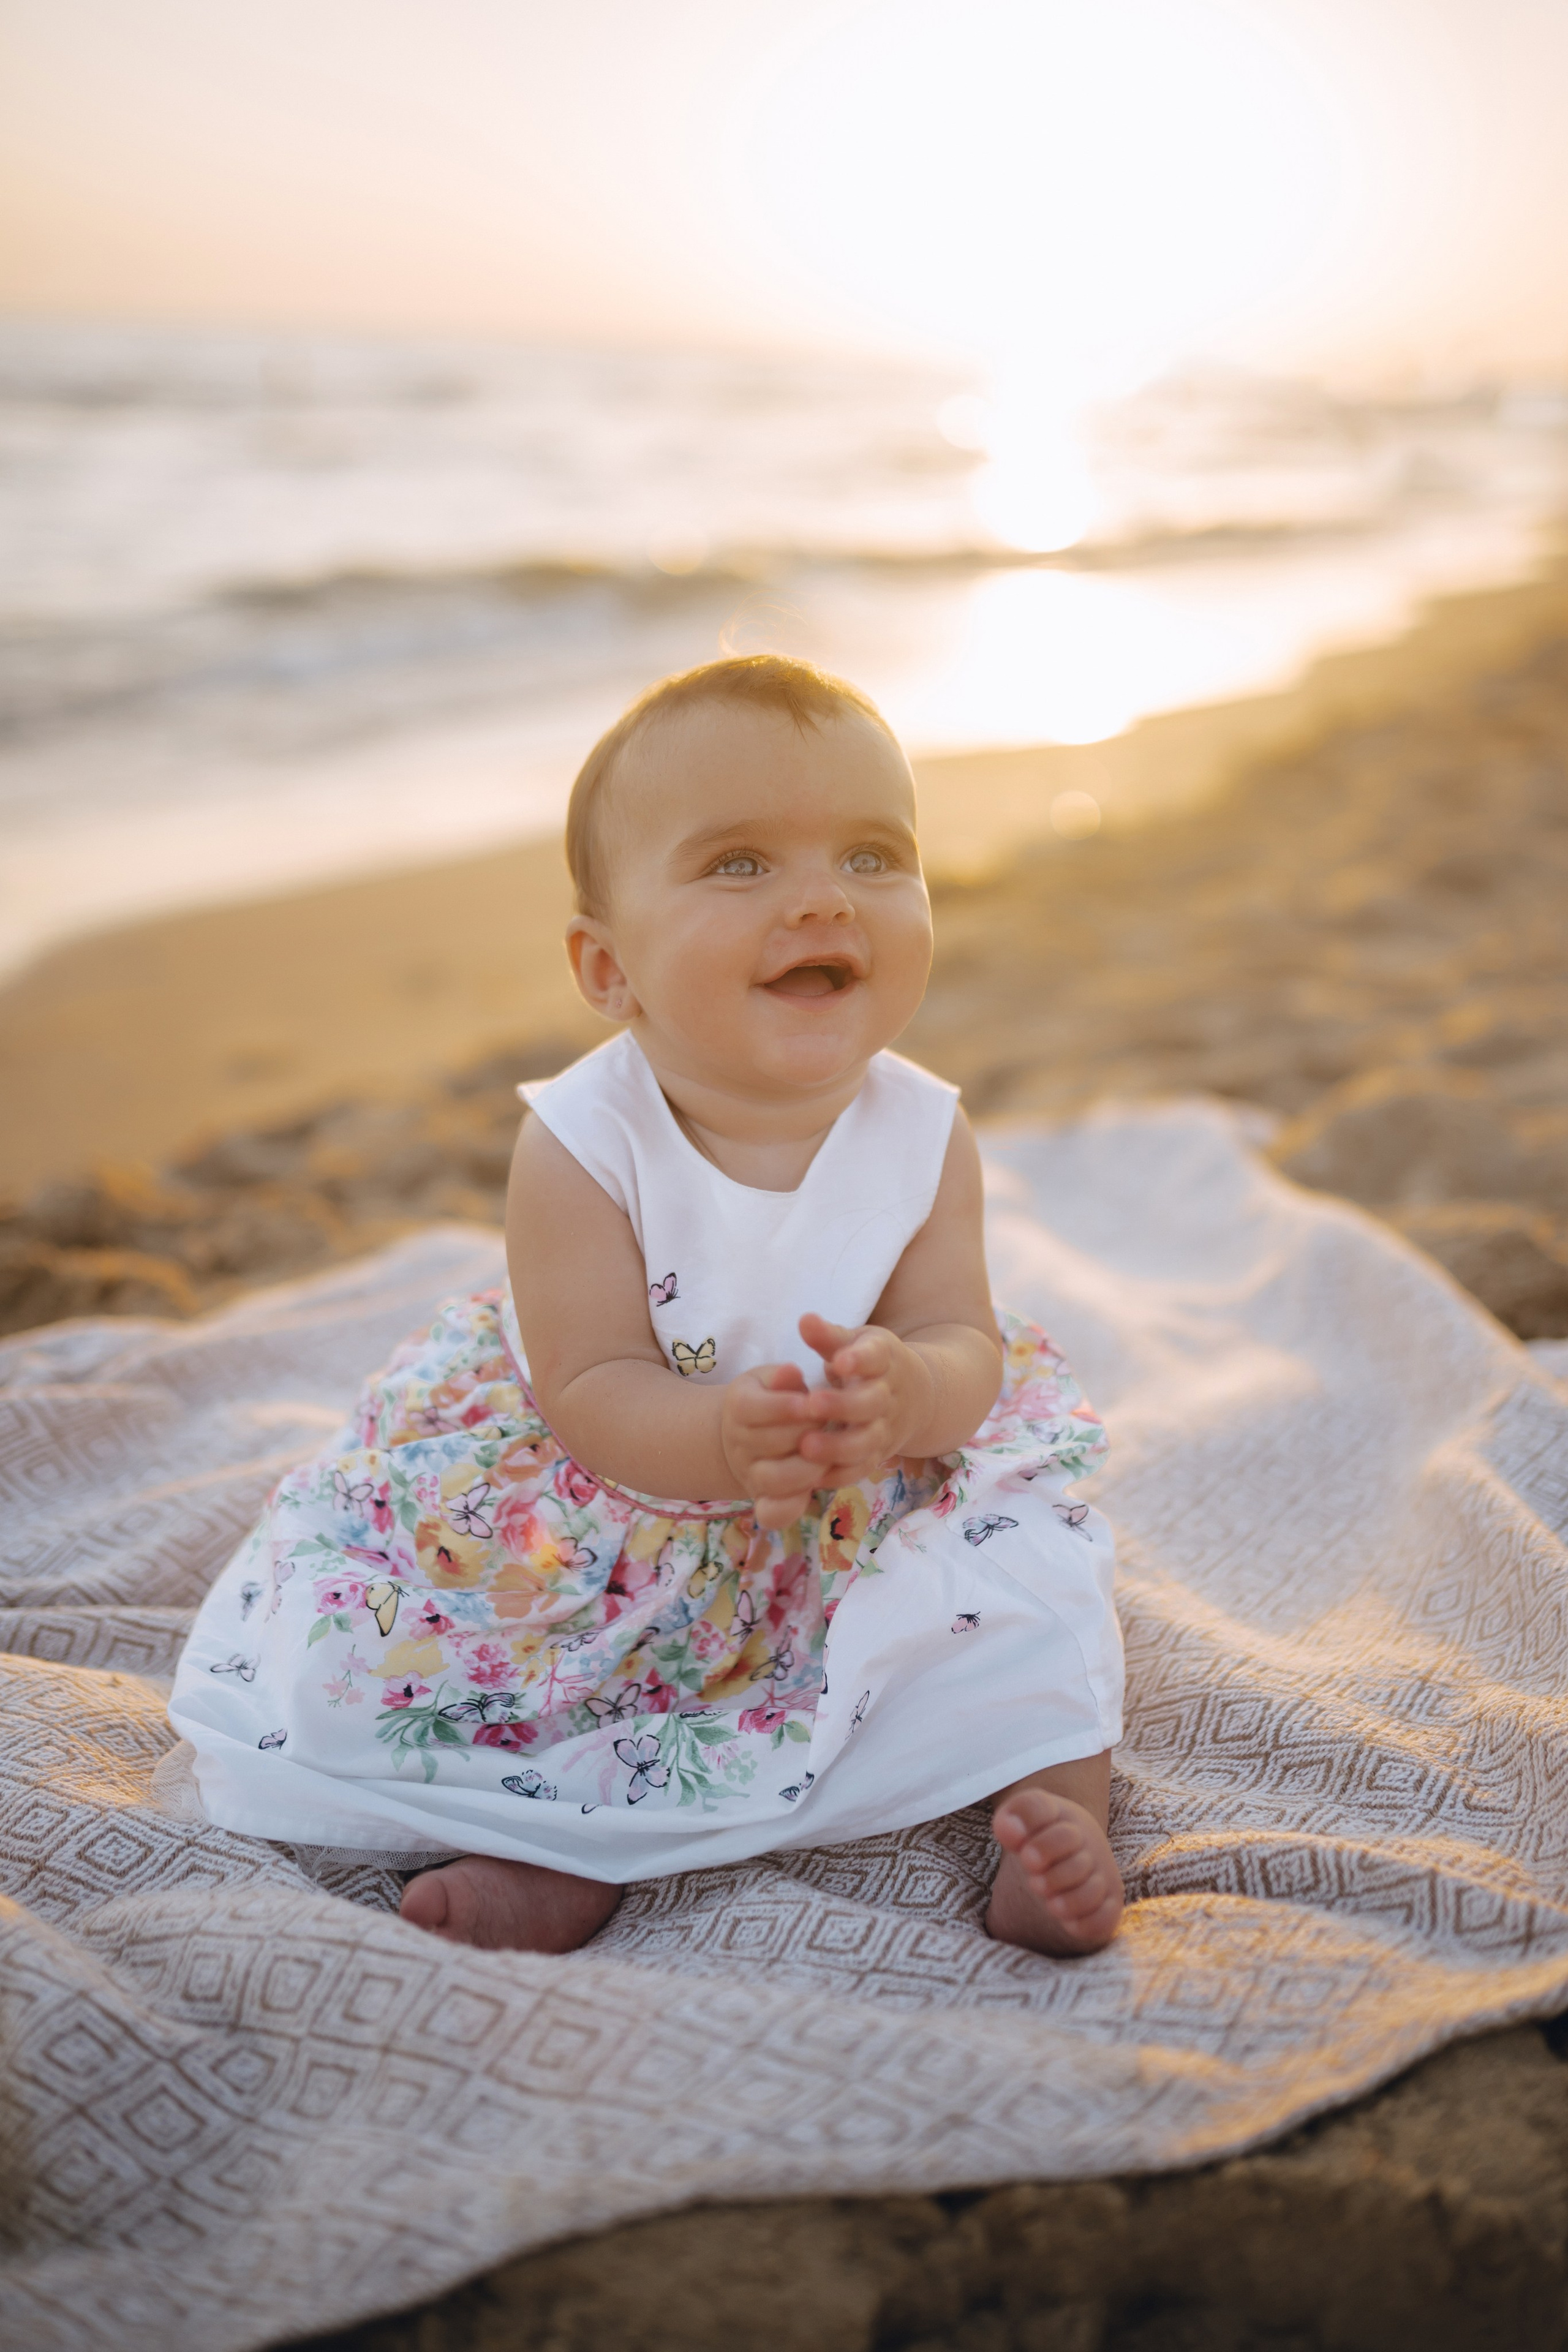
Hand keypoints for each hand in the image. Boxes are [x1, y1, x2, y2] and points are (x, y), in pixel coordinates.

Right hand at [720, 1363, 837, 1531]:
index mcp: (738, 1406)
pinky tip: (813, 1493)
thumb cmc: (770, 1397)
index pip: (754, 1408)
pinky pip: (772, 1512)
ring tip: (831, 1455)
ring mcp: (750, 1473)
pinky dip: (791, 1507)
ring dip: (808, 1468)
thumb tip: (791, 1372)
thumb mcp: (772, 1379)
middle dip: (808, 1433)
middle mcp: (738, 1442)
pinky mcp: (762, 1498)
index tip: (813, 1402)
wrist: (746, 1433)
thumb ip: (782, 1377)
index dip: (786, 1406)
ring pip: (774, 1479)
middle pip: (771, 1442)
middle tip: (832, 1425)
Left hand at [794, 1314, 933, 1490]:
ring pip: (867, 1441)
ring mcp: (885, 1428)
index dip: (860, 1360)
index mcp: (883, 1361)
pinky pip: (861, 1468)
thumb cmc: (870, 1363)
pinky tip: (811, 1476)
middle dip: (842, 1406)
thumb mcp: (856, 1343)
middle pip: (870, 1403)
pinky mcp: (878, 1454)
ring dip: (838, 1446)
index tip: (839, 1360)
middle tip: (811, 1403)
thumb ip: (829, 1336)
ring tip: (805, 1446)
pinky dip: (839, 1474)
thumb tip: (804, 1320)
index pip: (876, 1357)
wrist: (918, 1397)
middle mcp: (887, 1396)